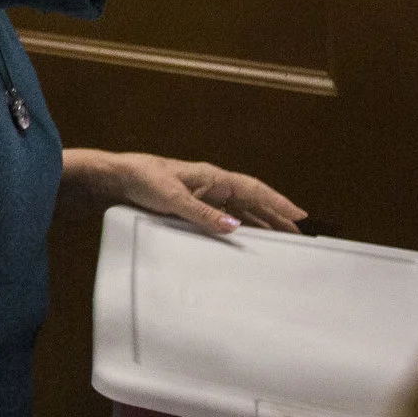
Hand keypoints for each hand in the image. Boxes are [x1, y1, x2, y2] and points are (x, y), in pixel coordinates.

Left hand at [61, 148, 304, 234]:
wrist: (117, 178)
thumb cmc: (143, 180)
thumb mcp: (172, 199)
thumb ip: (203, 213)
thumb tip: (235, 226)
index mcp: (213, 177)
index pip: (253, 189)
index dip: (277, 202)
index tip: (300, 215)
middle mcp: (213, 184)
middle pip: (252, 200)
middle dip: (276, 215)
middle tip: (299, 234)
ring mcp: (204, 194)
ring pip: (241, 209)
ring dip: (261, 223)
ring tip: (281, 239)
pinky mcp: (193, 205)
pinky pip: (225, 215)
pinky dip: (240, 226)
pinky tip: (246, 238)